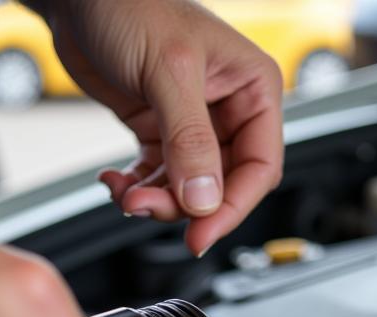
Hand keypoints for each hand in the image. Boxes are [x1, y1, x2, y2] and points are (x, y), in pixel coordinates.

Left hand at [47, 0, 283, 255]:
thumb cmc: (129, 3)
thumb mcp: (167, 72)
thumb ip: (189, 140)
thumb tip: (204, 201)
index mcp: (253, 88)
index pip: (260, 167)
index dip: (231, 207)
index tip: (199, 234)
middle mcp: (230, 109)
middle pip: (223, 187)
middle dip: (185, 206)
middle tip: (148, 209)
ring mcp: (195, 125)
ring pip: (189, 191)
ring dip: (157, 202)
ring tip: (126, 194)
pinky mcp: (161, 132)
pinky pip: (160, 180)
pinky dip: (137, 190)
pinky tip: (116, 182)